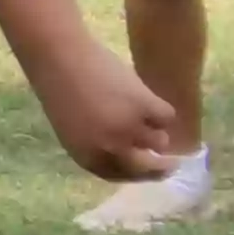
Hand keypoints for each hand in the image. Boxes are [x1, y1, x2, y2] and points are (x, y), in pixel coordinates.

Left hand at [30, 32, 177, 182]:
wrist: (60, 57)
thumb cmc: (61, 88)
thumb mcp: (74, 128)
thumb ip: (99, 144)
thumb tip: (134, 153)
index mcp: (87, 157)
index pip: (120, 176)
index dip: (139, 175)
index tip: (154, 172)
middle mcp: (110, 149)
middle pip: (147, 168)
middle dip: (162, 168)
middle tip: (174, 163)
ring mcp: (129, 130)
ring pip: (160, 141)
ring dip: (157, 131)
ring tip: (143, 111)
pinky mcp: (145, 108)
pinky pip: (166, 117)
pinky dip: (160, 109)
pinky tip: (145, 96)